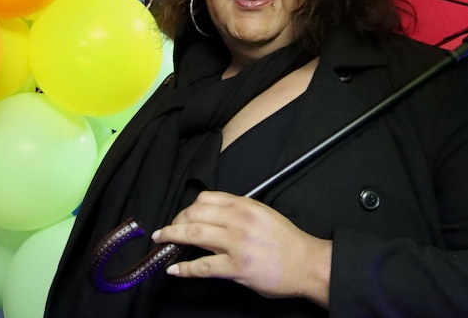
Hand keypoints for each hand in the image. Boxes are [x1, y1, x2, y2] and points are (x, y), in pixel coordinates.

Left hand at [151, 190, 331, 306]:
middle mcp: (238, 220)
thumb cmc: (286, 240)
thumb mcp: (263, 214)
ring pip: (194, 234)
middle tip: (168, 230)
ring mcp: (236, 244)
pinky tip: (173, 269)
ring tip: (162, 241)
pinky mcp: (236, 268)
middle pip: (195, 213)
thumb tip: (214, 214)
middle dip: (177, 221)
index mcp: (245, 205)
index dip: (188, 207)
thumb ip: (239, 210)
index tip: (182, 216)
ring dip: (173, 237)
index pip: (206, 198)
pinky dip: (184, 269)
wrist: (306, 263)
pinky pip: (202, 266)